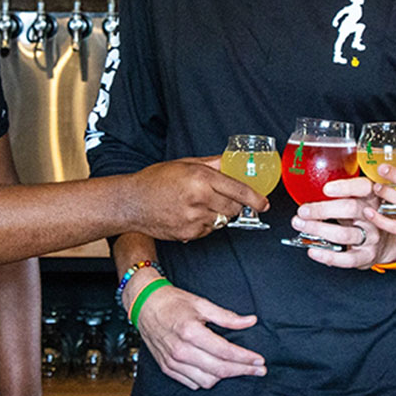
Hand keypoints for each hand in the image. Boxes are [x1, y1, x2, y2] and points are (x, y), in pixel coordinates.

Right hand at [125, 157, 259, 241]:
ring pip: (223, 220)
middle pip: (234, 208)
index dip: (256, 199)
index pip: (238, 190)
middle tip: (224, 198)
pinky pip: (209, 230)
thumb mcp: (185, 163)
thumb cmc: (155, 180)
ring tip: (202, 204)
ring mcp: (194, 219)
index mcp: (201, 178)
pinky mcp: (189, 233)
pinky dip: (207, 223)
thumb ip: (212, 164)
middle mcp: (199, 199)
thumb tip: (231, 161)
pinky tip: (192, 214)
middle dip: (235, 204)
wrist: (131, 202)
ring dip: (220, 214)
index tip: (264, 203)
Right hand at [133, 281, 266, 389]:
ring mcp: (173, 362)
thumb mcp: (202, 303)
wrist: (145, 305)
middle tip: (259, 369)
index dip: (245, 358)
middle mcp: (181, 351)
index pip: (225, 352)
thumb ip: (227, 317)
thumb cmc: (173, 302)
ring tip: (237, 368)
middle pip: (219, 370)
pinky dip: (207, 380)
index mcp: (191, 332)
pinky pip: (192, 384)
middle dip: (243, 371)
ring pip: (207, 382)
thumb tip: (250, 321)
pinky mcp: (167, 368)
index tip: (260, 360)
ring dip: (225, 377)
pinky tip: (215, 371)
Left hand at [293, 176, 395, 268]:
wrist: (387, 242)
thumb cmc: (365, 218)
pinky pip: (346, 258)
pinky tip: (314, 250)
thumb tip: (309, 196)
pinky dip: (327, 255)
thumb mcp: (358, 201)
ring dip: (319, 229)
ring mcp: (371, 237)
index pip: (363, 188)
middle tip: (303, 211)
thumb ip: (340, 197)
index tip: (326, 189)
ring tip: (302, 226)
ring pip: (344, 234)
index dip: (345, 187)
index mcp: (371, 197)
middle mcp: (373, 216)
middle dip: (322, 209)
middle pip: (350, 209)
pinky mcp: (367, 256)